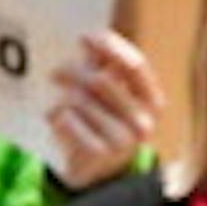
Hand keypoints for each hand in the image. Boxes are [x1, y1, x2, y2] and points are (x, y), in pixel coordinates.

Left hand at [47, 30, 164, 189]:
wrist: (96, 170)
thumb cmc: (103, 121)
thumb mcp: (109, 94)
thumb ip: (103, 65)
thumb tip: (88, 35)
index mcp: (152, 101)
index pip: (135, 66)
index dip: (110, 48)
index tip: (84, 37)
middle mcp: (143, 122)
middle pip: (100, 81)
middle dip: (73, 72)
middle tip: (55, 72)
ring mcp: (124, 142)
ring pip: (80, 102)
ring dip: (62, 99)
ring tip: (59, 104)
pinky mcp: (100, 155)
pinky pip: (68, 122)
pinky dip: (57, 117)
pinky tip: (57, 120)